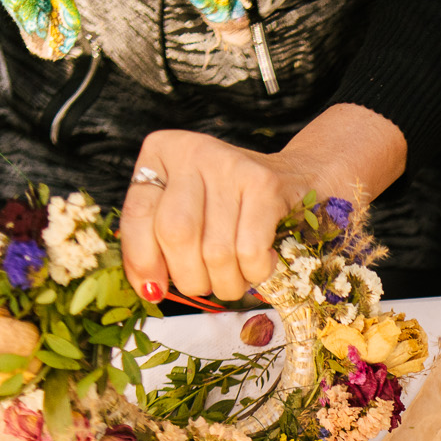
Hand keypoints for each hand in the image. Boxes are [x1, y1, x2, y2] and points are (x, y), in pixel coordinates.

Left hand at [122, 104, 406, 303]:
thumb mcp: (188, 212)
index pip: (137, 216)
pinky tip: (260, 264)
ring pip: (215, 252)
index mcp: (163, 153)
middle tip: (204, 285)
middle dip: (189, 277)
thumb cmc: (234, 208)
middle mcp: (194, 151)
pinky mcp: (266, 185)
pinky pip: (249, 253)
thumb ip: (157, 244)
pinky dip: (254, 274)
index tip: (153, 290)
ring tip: (235, 277)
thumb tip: (149, 289)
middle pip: (176, 235)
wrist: (303, 178)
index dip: (142, 261)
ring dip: (226, 283)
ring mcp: (231, 165)